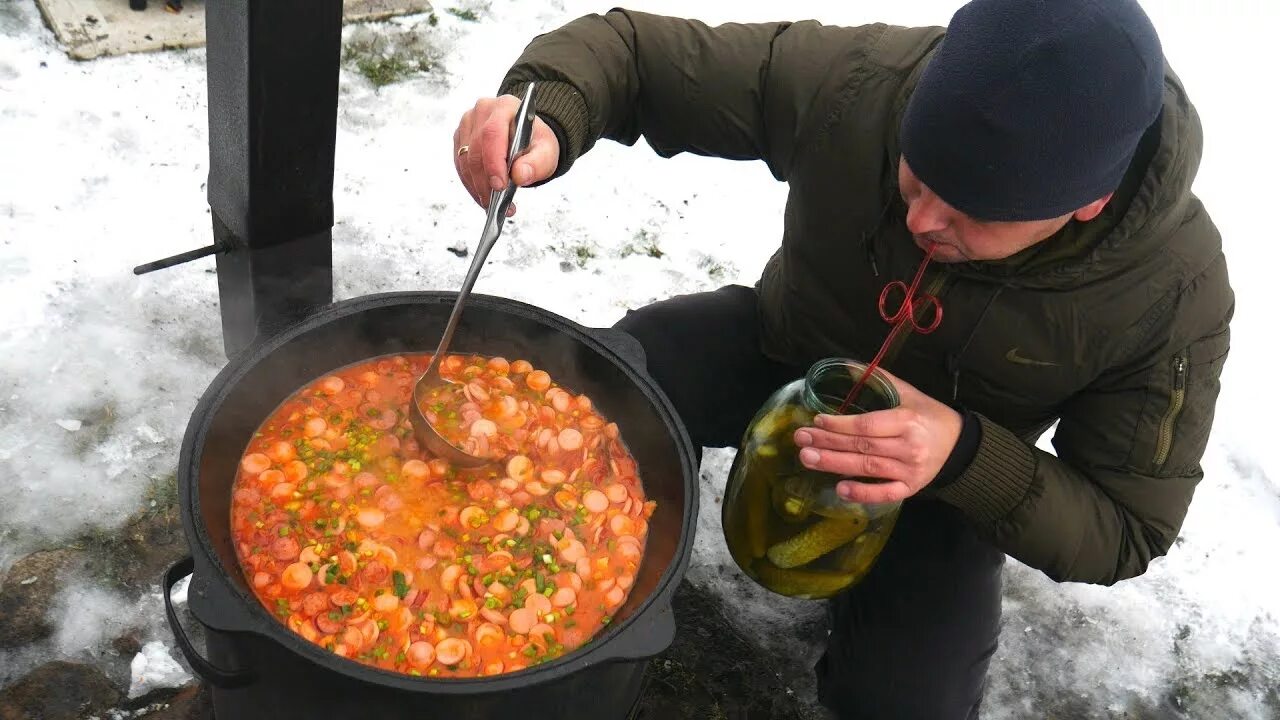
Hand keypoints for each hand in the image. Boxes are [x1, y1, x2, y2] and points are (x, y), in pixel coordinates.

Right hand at [452, 94, 560, 214]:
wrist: (527, 137)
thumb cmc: (536, 141)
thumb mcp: (547, 152)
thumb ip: (537, 163)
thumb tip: (520, 176)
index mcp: (505, 107)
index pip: (492, 134)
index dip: (493, 162)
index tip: (499, 186)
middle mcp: (482, 111)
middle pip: (476, 150)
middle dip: (485, 181)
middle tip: (496, 203)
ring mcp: (468, 123)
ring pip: (464, 160)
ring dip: (477, 186)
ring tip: (493, 204)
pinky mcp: (460, 138)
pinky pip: (460, 165)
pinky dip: (471, 184)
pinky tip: (484, 196)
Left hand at [792, 368, 962, 503]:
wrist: (960, 444)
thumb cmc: (929, 415)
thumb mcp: (908, 393)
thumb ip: (878, 379)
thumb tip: (845, 365)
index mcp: (907, 421)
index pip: (867, 424)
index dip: (840, 424)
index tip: (816, 420)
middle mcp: (909, 447)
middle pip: (862, 446)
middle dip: (828, 442)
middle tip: (801, 439)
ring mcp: (910, 470)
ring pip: (867, 468)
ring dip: (834, 464)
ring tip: (808, 458)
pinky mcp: (911, 488)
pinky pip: (885, 494)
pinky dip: (863, 493)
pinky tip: (840, 489)